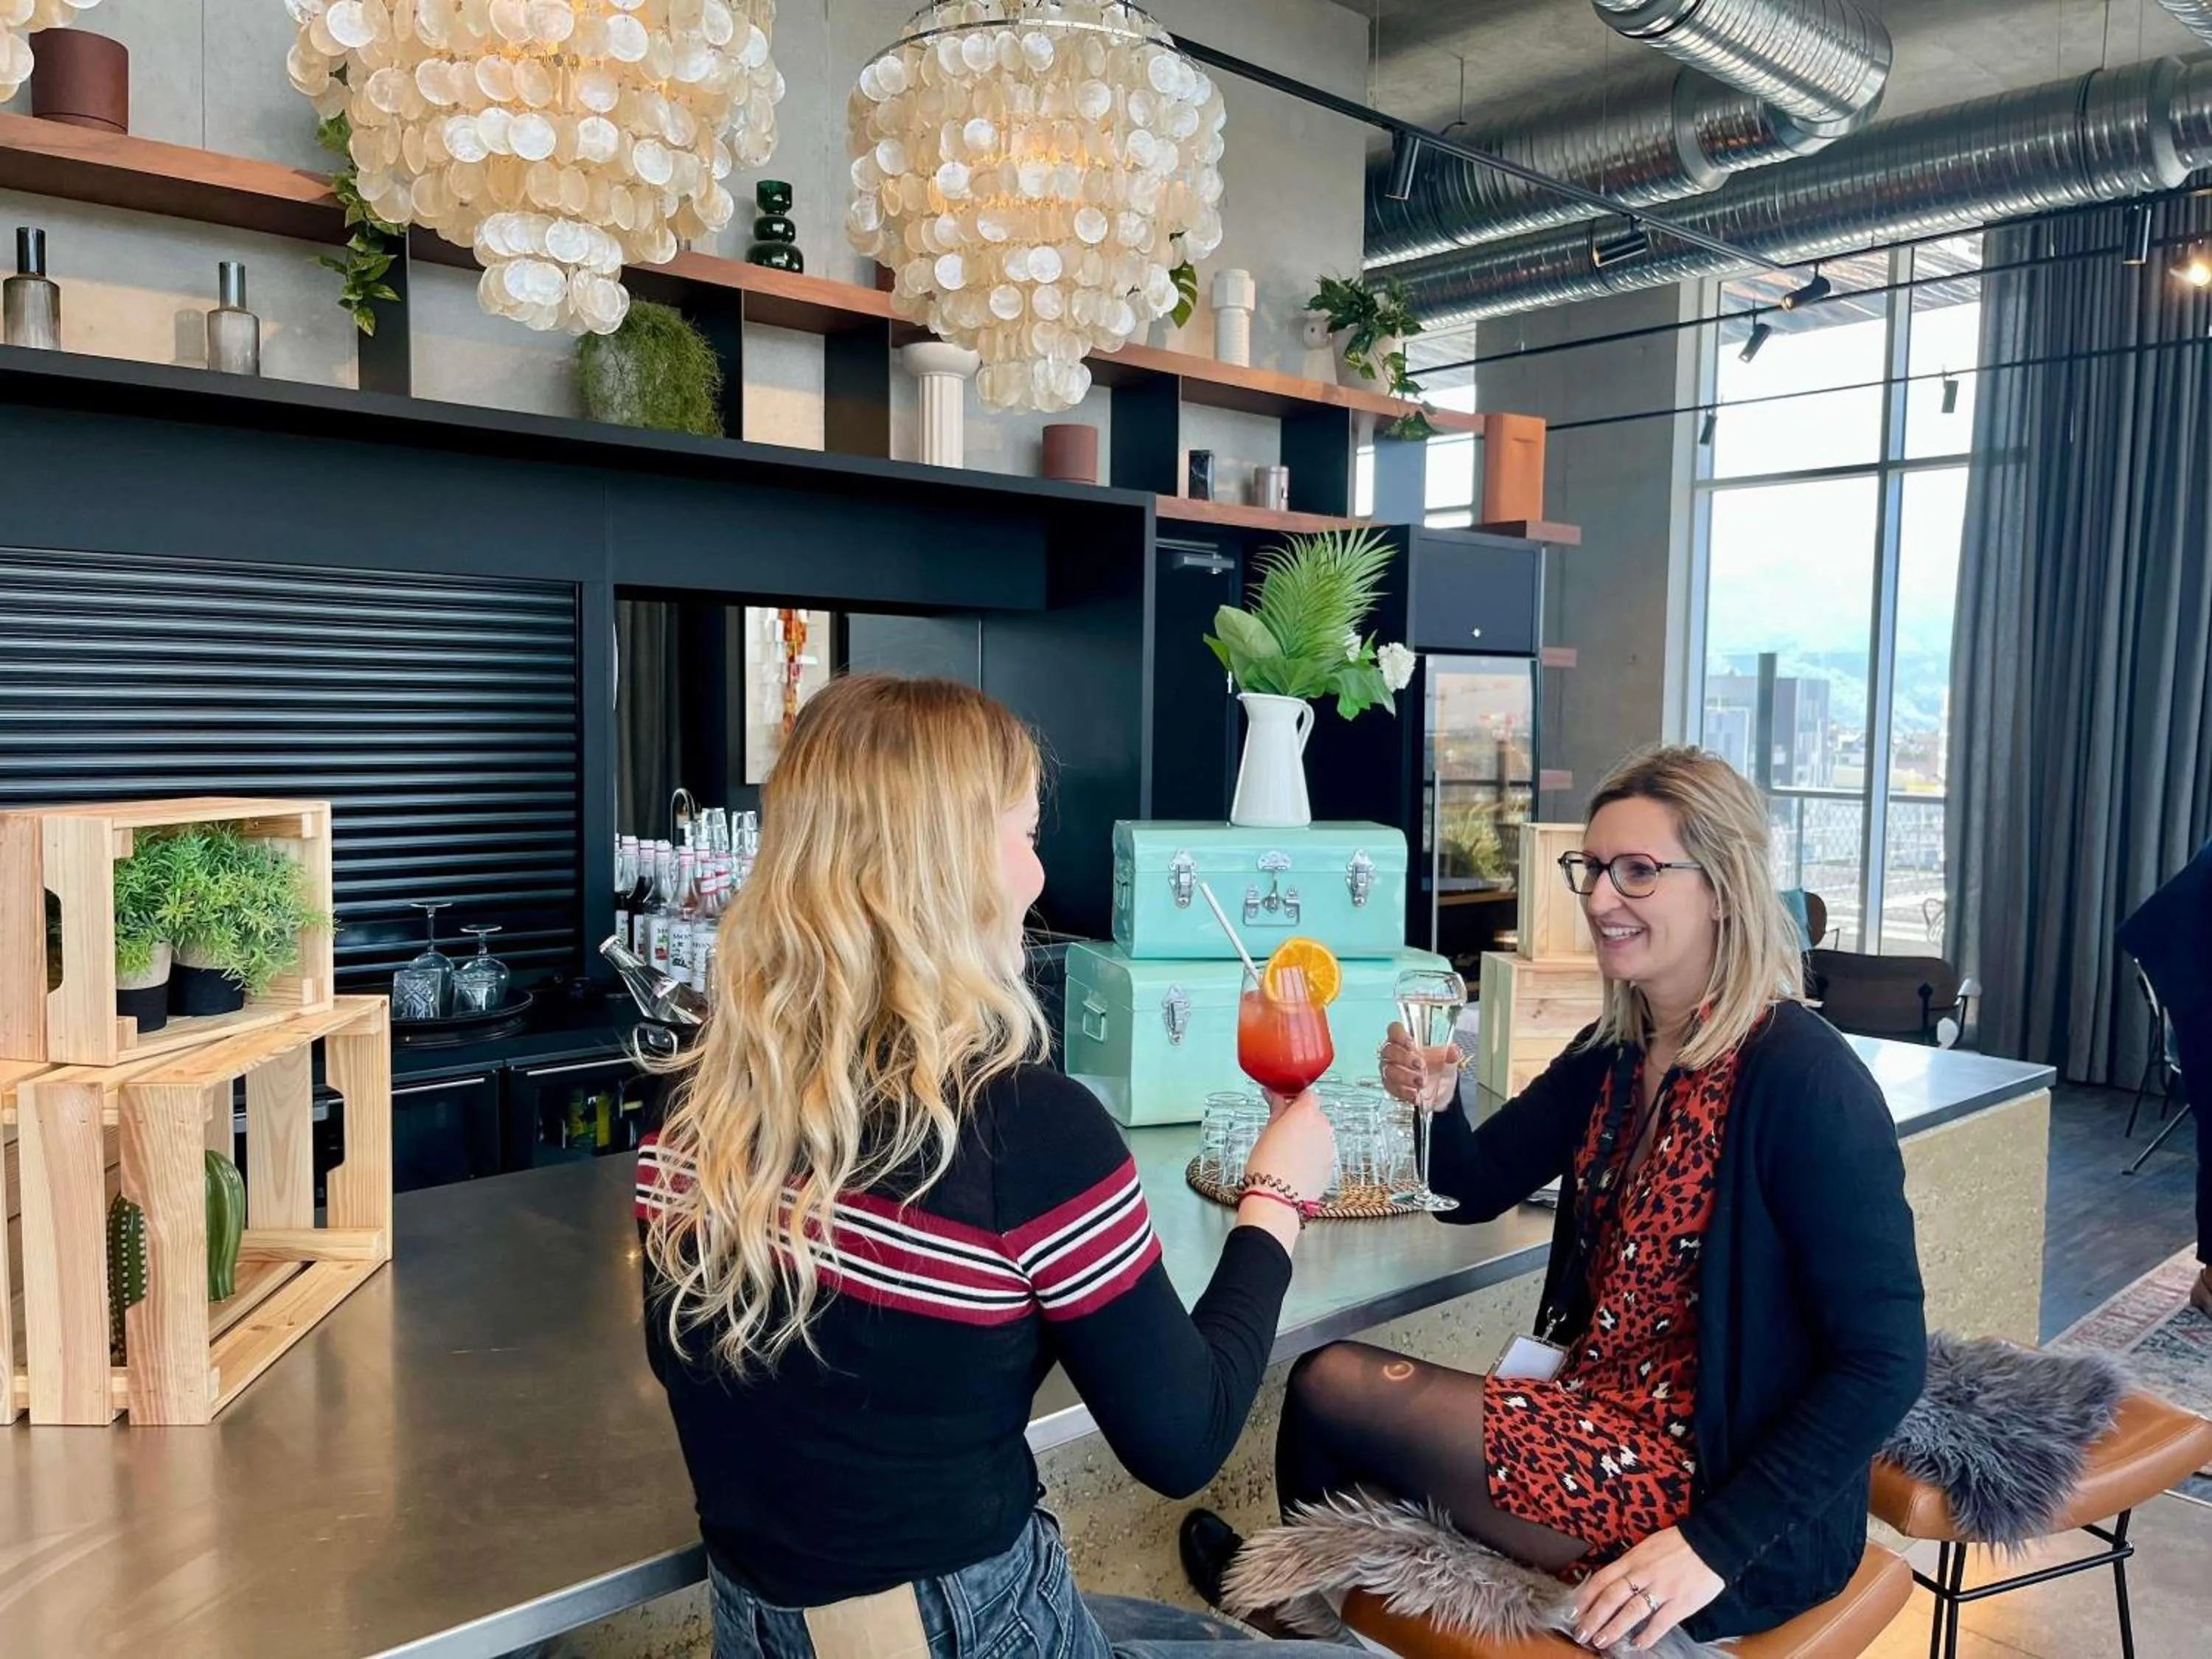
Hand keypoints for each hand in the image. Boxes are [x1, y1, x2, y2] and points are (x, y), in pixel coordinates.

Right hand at [1244, 1088, 1335, 1202]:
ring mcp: (1330, 1147)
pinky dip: (1313, 1156)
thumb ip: (1276, 1108)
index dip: (1294, 1099)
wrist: (1276, 1198)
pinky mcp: (1331, 1166)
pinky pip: (1322, 1153)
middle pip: (1315, 1114)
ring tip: (1288, 1153)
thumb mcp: (1267, 1130)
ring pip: (1320, 1135)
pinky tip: (1296, 1166)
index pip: (1306, 1094)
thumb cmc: (1267, 1164)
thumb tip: (1273, 1094)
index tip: (1283, 1105)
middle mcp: (1323, 1127)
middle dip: (1301, 1119)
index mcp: (1307, 1113)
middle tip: (1282, 1132)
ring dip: (1308, 1138)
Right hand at [1380, 1021, 1460, 1112]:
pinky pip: (1391, 1087)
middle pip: (1388, 1050)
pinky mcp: (1391, 1086)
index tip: (1411, 1043)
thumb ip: (1450, 1055)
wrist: (1439, 1091)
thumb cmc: (1437, 1068)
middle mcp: (1394, 1054)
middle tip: (1420, 1065)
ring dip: (1405, 1076)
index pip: (1394, 1030)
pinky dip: (1404, 1091)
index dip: (1399, 1035)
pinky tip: (1415, 1094)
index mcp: (1405, 1040)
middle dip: (1404, 1058)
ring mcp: (1390, 1070)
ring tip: (1421, 1082)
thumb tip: (1454, 1052)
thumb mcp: (1447, 1060)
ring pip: (1389, 1070)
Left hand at [1572, 1527, 1722, 1650]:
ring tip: (1601, 1641)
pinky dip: (1646, 1636)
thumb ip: (1631, 1563)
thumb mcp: (1647, 1546)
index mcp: (1633, 1558)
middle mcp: (1643, 1574)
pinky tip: (1636, 1645)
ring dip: (1613, 1629)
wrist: (1712, 1544)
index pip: (1602, 1579)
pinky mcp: (1681, 1604)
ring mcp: (1662, 1589)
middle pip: (1611, 1598)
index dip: (1586, 1596)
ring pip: (1631, 1612)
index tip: (1574, 1611)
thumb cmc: (1678, 1544)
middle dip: (1593, 1617)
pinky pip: (1659, 1623)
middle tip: (1581, 1633)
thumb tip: (1612, 1580)